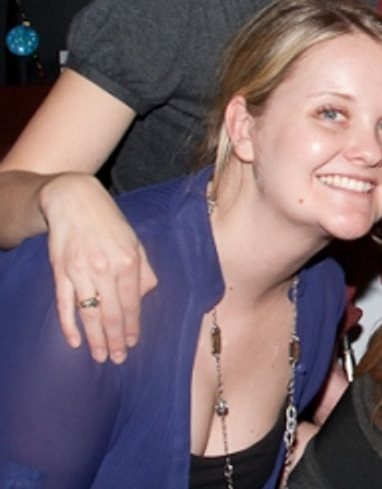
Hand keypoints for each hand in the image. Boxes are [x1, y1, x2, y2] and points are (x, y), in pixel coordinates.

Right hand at [40, 172, 157, 362]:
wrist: (74, 201)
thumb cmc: (110, 222)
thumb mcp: (135, 242)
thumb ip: (143, 271)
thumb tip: (143, 298)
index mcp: (128, 261)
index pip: (132, 303)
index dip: (132, 326)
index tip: (132, 343)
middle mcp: (105, 268)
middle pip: (112, 313)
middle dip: (115, 339)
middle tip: (117, 359)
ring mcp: (80, 271)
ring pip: (90, 313)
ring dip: (95, 338)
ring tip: (100, 357)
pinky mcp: (60, 272)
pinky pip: (65, 304)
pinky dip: (69, 325)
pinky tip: (75, 341)